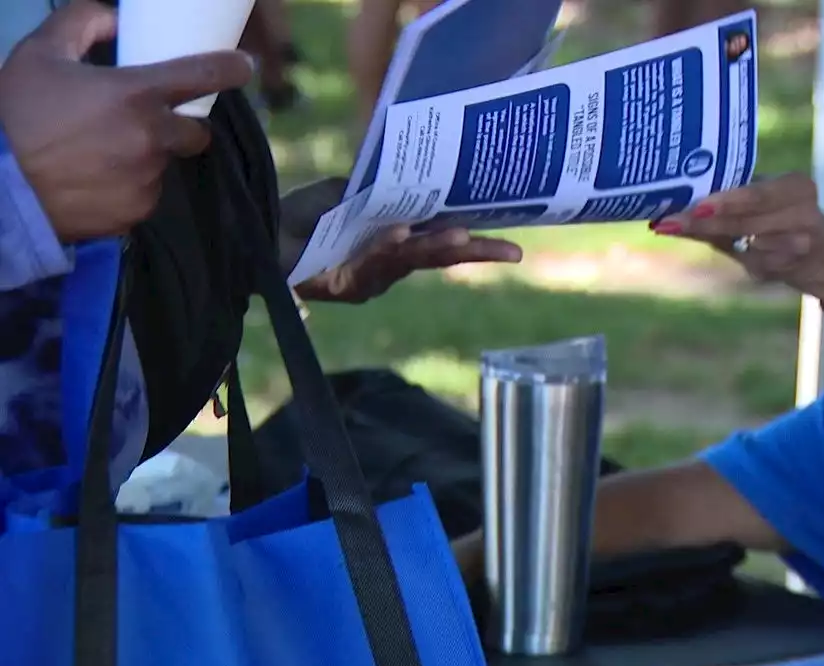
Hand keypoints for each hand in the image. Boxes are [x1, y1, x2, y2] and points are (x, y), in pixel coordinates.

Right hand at [0, 1, 253, 241]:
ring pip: (166, 164)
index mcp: (137, 94)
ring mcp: (149, 179)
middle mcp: (153, 138)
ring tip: (101, 154)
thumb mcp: (39, 54)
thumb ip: (81, 24)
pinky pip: (147, 194)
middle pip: (196, 131)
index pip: (208, 74)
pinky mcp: (138, 212)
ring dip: (148, 157)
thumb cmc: (16, 115)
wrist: (1, 191)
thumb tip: (116, 20)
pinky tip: (96, 181)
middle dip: (180, 126)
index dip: (233, 67)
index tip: (242, 66)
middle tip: (143, 123)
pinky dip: (130, 186)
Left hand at [278, 176, 522, 302]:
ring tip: (459, 236)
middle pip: (438, 259)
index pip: (442, 243)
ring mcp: (368, 278)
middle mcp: (387, 265)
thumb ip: (382, 188)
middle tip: (510, 252)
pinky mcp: (343, 285)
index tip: (511, 242)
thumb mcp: (348, 192)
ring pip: (409, 261)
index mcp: (394, 243)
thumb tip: (418, 167)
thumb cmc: (302, 212)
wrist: (258, 229)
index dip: (475, 241)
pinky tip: (400, 233)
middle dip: (475, 253)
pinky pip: (370, 264)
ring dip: (434, 246)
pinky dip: (386, 246)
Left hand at [651, 173, 823, 301]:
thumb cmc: (780, 221)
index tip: (695, 207)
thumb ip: (723, 204)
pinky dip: (729, 254)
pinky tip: (712, 244)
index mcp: (797, 187)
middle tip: (666, 222)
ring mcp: (800, 245)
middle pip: (745, 221)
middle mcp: (804, 214)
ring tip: (671, 228)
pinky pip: (750, 262)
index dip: (726, 202)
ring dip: (710, 238)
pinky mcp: (790, 270)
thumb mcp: (760, 204)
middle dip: (703, 223)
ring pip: (744, 245)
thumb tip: (670, 207)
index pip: (758, 194)